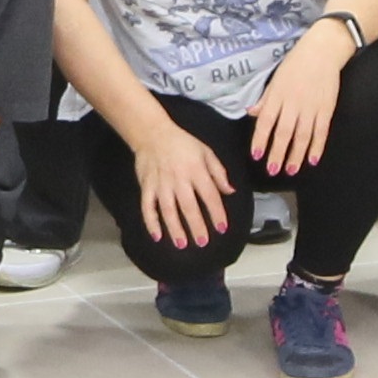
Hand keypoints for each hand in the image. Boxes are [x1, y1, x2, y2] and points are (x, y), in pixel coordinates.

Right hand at [129, 121, 232, 250]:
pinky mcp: (147, 186)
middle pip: (189, 206)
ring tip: (182, 244)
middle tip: (203, 242)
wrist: (152, 133)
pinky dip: (151, 222)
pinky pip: (147, 207)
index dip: (217, 213)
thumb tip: (230, 191)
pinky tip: (157, 236)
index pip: (209, 195)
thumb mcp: (206, 152)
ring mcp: (161, 184)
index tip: (222, 228)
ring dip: (175, 228)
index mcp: (196, 170)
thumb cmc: (182, 143)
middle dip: (196, 226)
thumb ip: (219, 172)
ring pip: (168, 210)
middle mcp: (179, 179)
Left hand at [247, 24, 347, 177]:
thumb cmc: (296, 63)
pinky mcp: (326, 108)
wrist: (323, 50)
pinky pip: (321, 132)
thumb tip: (251, 113)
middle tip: (272, 171)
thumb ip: (265, 98)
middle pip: (284, 133)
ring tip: (291, 171)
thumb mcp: (276, 78)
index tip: (256, 155)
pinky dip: (317, 147)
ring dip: (296, 155)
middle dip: (277, 154)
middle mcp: (293, 103)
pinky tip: (313, 160)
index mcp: (278, 95)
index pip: (266, 121)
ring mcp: (311, 107)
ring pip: (302, 136)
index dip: (260, 139)